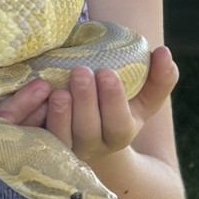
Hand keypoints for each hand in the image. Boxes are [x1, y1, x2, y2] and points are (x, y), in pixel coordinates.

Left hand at [6, 46, 177, 163]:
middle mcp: (92, 145)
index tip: (107, 73)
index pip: (118, 125)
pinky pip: (35, 136)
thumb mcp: (144, 93)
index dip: (113, 101)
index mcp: (119, 133)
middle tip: (81, 71)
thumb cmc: (120, 102)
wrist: (88, 125)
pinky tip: (36, 95)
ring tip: (58, 90)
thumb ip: (160, 76)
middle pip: (88, 131)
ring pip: (61, 138)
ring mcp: (65, 146)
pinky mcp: (41, 141)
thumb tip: (164, 52)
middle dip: (86, 102)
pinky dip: (34, 118)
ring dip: (60, 115)